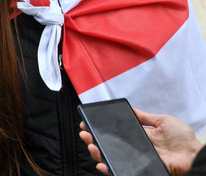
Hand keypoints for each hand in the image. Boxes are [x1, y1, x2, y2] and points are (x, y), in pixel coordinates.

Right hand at [79, 110, 203, 175]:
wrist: (194, 156)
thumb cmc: (183, 140)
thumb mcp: (163, 121)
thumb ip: (145, 117)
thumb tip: (130, 109)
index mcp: (139, 137)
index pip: (115, 134)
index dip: (101, 129)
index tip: (89, 123)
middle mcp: (135, 149)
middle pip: (109, 146)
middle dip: (93, 140)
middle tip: (85, 134)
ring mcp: (136, 160)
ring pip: (111, 157)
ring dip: (97, 152)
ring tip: (91, 145)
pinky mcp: (140, 169)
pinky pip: (121, 170)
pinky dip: (109, 168)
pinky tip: (101, 162)